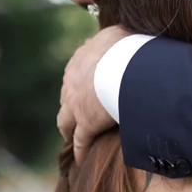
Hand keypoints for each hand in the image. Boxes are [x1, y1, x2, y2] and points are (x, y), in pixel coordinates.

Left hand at [57, 24, 129, 163]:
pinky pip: (80, 142)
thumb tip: (121, 33)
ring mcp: (76, 104)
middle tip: (77, 113)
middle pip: (66, 96)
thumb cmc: (127, 48)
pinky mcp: (86, 124)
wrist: (124, 67)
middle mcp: (73, 81)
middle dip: (70, 105)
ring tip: (72, 136)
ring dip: (69, 128)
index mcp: (81, 59)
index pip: (76, 72)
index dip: (80, 82)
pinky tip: (82, 159)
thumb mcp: (119, 34)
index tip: (86, 88)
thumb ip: (116, 35)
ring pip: (65, 120)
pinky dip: (80, 151)